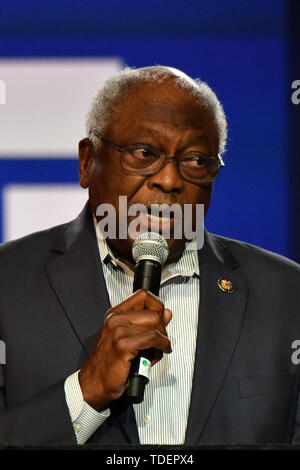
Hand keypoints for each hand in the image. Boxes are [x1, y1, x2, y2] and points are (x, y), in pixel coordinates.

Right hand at [78, 289, 171, 409]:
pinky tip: (160, 352)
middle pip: (153, 310)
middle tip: (162, 339)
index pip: (143, 296)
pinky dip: (161, 345)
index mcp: (115, 314)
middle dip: (163, 326)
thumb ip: (147, 324)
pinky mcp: (123, 345)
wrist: (94, 382)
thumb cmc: (109, 363)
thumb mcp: (128, 338)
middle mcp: (115, 319)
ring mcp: (118, 331)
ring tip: (160, 348)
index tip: (162, 317)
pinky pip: (152, 338)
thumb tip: (166, 313)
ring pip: (155, 323)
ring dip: (163, 338)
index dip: (157, 306)